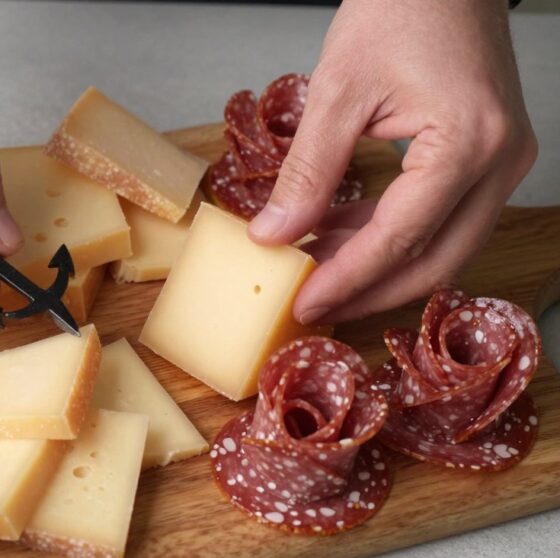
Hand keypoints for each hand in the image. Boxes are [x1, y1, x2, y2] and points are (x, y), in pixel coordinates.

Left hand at [247, 0, 536, 323]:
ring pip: (443, 246)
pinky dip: (391, 233)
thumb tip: (274, 234)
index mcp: (468, 145)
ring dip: (379, 265)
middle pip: (436, 261)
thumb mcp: (337, 92)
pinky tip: (339, 234)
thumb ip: (307, 171)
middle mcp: (500, 162)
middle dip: (370, 291)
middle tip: (313, 307)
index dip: (347, 280)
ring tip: (315, 270)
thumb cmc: (400, 8)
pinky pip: (443, 217)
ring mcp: (503, 161)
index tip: (303, 305)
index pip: (400, 240)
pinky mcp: (489, 156)